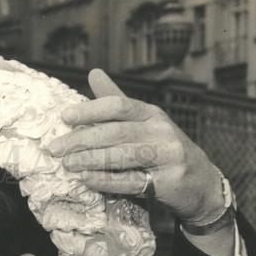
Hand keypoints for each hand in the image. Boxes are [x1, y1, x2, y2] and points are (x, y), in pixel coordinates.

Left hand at [48, 69, 225, 225]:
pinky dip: (107, 181)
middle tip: (55, 148)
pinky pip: (132, 182)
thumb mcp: (144, 123)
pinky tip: (87, 180)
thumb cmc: (163, 152)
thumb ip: (117, 101)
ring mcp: (167, 156)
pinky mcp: (167, 181)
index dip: (91, 110)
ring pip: (123, 156)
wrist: (200, 183)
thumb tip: (92, 73)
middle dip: (82, 140)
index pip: (119, 105)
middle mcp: (161, 131)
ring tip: (67, 164)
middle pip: (116, 132)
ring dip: (92, 160)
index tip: (65, 117)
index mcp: (152, 114)